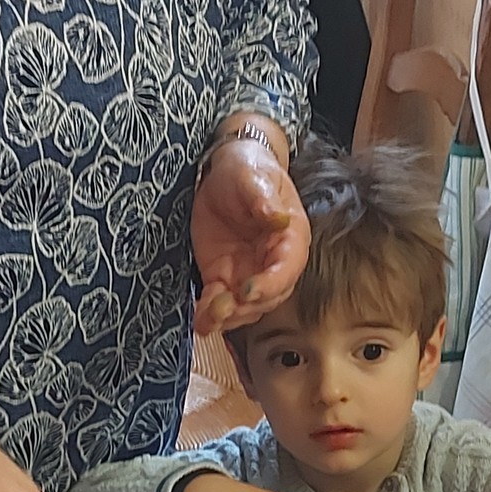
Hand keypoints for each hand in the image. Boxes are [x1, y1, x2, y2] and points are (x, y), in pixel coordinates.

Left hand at [191, 130, 308, 334]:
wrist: (223, 172)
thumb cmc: (247, 170)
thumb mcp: (253, 177)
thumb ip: (264, 198)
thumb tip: (277, 217)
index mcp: (291, 237)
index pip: (287, 268)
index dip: (270, 284)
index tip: (248, 290)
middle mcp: (273, 262)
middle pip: (268, 297)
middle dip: (246, 307)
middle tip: (222, 307)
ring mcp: (248, 273)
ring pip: (245, 307)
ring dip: (227, 318)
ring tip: (207, 320)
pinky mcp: (223, 277)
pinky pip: (220, 302)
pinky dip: (210, 315)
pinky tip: (199, 322)